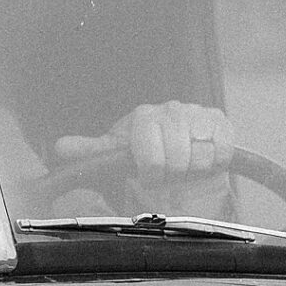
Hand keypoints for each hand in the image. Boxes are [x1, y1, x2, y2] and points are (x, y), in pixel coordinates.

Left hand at [55, 101, 233, 180]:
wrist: (176, 140)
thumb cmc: (142, 148)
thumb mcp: (116, 151)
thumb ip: (90, 150)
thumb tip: (61, 148)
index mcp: (145, 117)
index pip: (152, 157)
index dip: (152, 172)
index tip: (149, 175)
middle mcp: (173, 110)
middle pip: (178, 158)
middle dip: (173, 173)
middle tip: (168, 172)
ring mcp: (198, 114)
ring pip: (202, 156)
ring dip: (193, 168)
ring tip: (184, 165)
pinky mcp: (222, 121)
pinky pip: (223, 151)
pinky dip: (215, 162)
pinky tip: (202, 158)